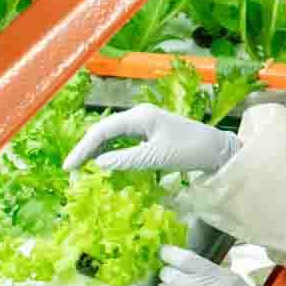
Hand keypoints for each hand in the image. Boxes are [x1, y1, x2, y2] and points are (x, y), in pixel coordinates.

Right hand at [63, 104, 241, 174]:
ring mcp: (145, 123)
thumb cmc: (190, 150)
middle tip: (71, 169)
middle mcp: (139, 116)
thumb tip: (99, 163)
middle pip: (103, 131)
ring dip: (96, 150)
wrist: (217, 149)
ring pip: (112, 135)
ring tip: (81, 168)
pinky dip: (111, 151)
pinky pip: (123, 140)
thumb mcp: (157, 157)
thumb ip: (128, 159)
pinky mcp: (150, 133)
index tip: (69, 167)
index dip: (83, 148)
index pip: (102, 130)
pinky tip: (103, 163)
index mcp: (140, 116)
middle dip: (86, 149)